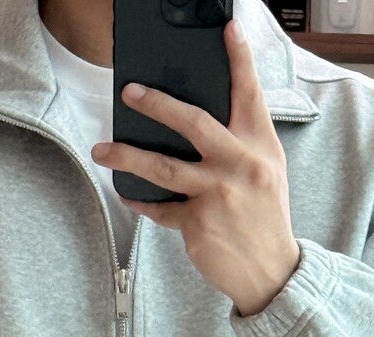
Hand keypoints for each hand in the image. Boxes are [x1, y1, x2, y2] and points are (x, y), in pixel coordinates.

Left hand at [90, 18, 300, 316]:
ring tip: (101, 150)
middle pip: (193, 123)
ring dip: (127, 157)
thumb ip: (242, 143)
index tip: (227, 29)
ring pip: (162, 168)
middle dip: (157, 104)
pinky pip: (160, 208)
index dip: (239, 59)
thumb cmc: (266, 217)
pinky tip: (128, 194)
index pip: (249, 94)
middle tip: (129, 93)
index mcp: (259, 146)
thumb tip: (199, 122)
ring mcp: (216, 195)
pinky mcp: (197, 224)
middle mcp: (238, 165)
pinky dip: (143, 202)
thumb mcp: (268, 171)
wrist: (271, 272)